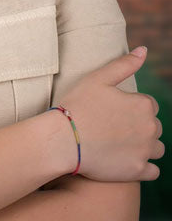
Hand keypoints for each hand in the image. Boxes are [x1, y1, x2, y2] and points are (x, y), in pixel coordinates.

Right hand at [57, 46, 163, 181]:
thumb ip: (124, 64)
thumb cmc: (78, 105)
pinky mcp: (138, 171)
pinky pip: (153, 170)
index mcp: (143, 104)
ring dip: (144, 146)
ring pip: (156, 148)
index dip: (130, 106)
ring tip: (118, 143)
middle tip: (111, 126)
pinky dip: (143, 166)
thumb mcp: (98, 78)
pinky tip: (124, 159)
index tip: (112, 109)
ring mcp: (145, 151)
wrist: (63, 139)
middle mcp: (150, 128)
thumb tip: (145, 50)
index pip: (148, 104)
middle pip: (154, 126)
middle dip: (138, 126)